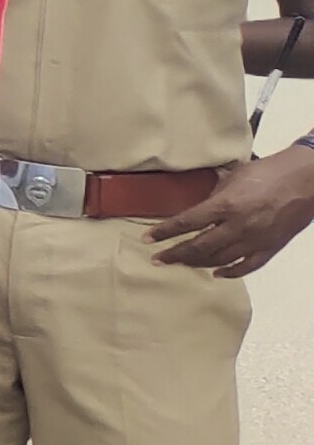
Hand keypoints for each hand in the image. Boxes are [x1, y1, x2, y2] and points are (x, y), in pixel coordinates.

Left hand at [150, 151, 313, 278]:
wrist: (306, 179)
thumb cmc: (269, 172)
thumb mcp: (234, 177)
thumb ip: (214, 196)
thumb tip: (198, 210)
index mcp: (225, 205)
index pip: (186, 223)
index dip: (164, 232)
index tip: (147, 239)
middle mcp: (237, 227)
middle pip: (198, 247)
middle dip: (175, 254)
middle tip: (158, 259)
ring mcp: (255, 240)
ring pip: (219, 260)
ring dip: (197, 263)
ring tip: (181, 263)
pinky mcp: (270, 248)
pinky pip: (246, 266)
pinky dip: (230, 272)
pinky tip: (217, 273)